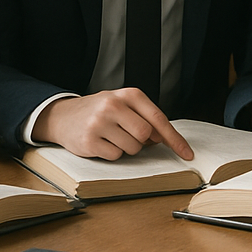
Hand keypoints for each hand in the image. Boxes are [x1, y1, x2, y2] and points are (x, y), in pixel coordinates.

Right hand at [32, 89, 193, 161]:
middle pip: (145, 135)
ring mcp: (100, 122)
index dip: (174, 138)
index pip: (158, 118)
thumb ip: (144, 116)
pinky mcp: (89, 141)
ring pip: (131, 148)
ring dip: (125, 148)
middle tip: (127, 134)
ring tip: (111, 136)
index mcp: (128, 94)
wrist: (63, 116)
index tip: (187, 153)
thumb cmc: (100, 111)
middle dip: (141, 142)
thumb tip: (164, 139)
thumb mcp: (123, 104)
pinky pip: (115, 156)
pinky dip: (112, 154)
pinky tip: (101, 143)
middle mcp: (113, 105)